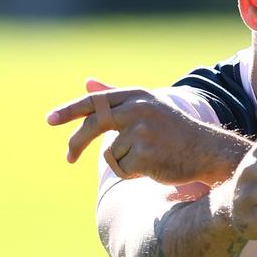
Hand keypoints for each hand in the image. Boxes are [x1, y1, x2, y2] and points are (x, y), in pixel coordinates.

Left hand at [46, 78, 213, 184]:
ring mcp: (142, 131)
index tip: (50, 120)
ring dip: (123, 162)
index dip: (70, 110)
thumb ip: (115, 97)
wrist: (206, 151)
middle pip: (94, 124)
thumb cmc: (173, 130)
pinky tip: (152, 167)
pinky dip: (132, 174)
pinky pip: (121, 169)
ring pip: (110, 153)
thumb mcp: (146, 107)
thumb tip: (87, 82)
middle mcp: (138, 109)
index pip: (96, 101)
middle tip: (68, 158)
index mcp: (137, 96)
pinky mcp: (144, 154)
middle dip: (76, 143)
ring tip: (148, 157)